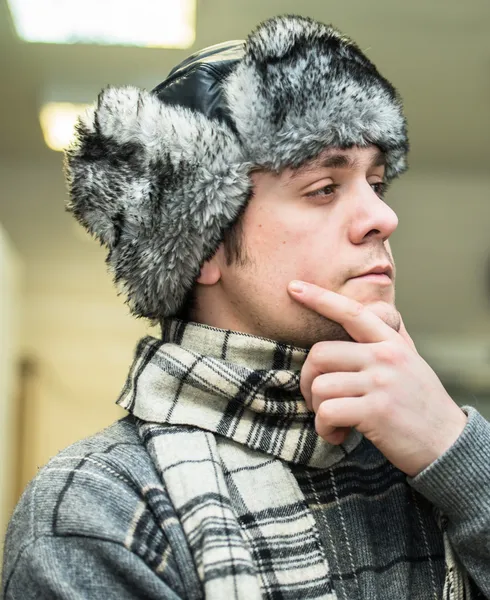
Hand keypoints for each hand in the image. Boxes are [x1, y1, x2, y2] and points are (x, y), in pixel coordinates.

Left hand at [288, 281, 467, 476]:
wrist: (447, 443)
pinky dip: (324, 428)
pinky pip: (327, 412)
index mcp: (391, 343)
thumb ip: (378, 348)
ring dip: (317, 409)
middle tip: (317, 400)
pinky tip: (338, 435)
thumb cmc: (419, 405)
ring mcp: (381, 383)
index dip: (320, 298)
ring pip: (320, 386)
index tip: (294, 287)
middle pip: (320, 354)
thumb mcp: (406, 364)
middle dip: (307, 380)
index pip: (351, 313)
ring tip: (334, 422)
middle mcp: (385, 357)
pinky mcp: (376, 412)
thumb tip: (342, 335)